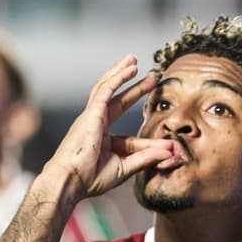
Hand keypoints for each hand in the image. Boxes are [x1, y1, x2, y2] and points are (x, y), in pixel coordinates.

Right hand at [44, 54, 175, 201]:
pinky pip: (105, 90)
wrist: (71, 181)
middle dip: (135, 89)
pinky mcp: (91, 112)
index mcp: (103, 143)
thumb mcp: (125, 168)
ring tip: (134, 61)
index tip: (168, 145)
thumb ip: (147, 158)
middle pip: (118, 102)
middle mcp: (96, 126)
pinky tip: (130, 68)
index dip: (149, 142)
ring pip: (107, 88)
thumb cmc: (91, 179)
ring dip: (121, 73)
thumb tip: (170, 151)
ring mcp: (92, 117)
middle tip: (151, 78)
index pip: (129, 139)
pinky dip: (118, 78)